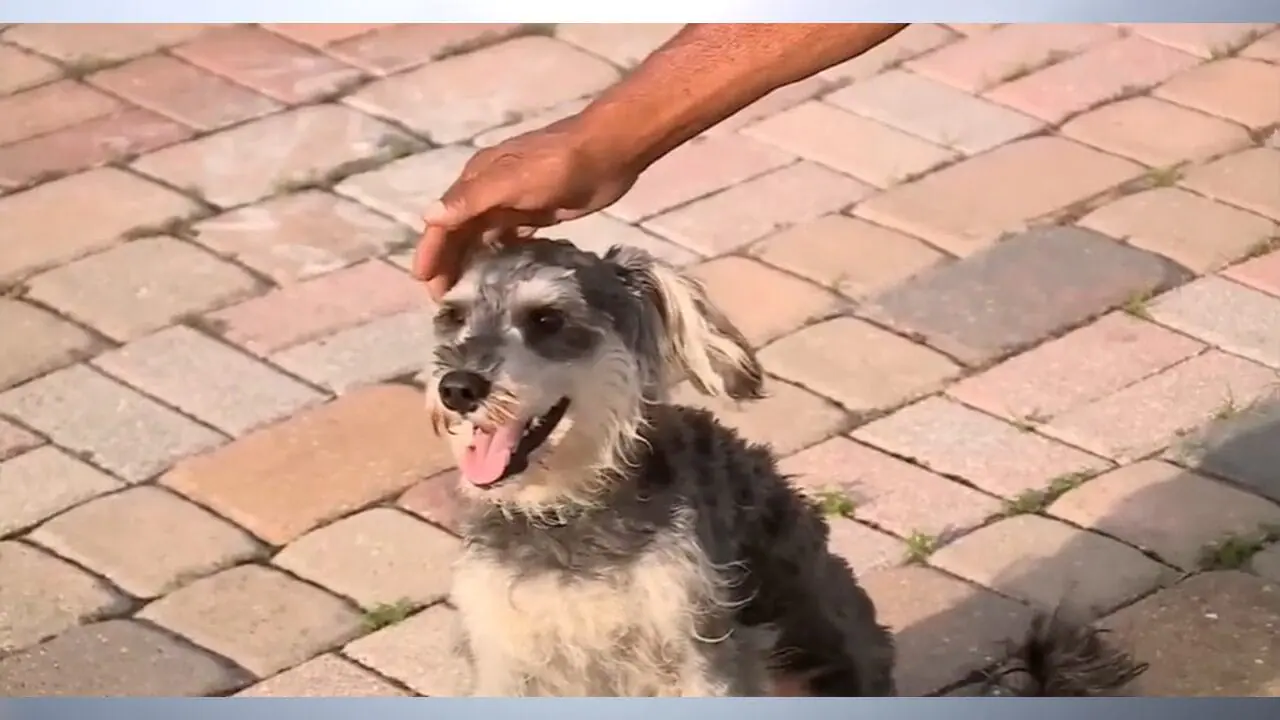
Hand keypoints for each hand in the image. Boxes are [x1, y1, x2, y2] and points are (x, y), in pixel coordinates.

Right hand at [414, 116, 642, 299]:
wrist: (610, 151)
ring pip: (482, 237)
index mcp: (477, 178)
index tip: (424, 282)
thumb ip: (472, 199)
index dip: (431, 250)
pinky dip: (499, 256)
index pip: (444, 220)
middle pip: (460, 231)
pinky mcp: (537, 213)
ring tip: (467, 294)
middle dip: (448, 262)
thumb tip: (429, 217)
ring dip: (471, 262)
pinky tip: (500, 276)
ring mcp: (514, 202)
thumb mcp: (512, 181)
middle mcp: (490, 190)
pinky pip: (508, 238)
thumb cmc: (559, 164)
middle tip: (444, 300)